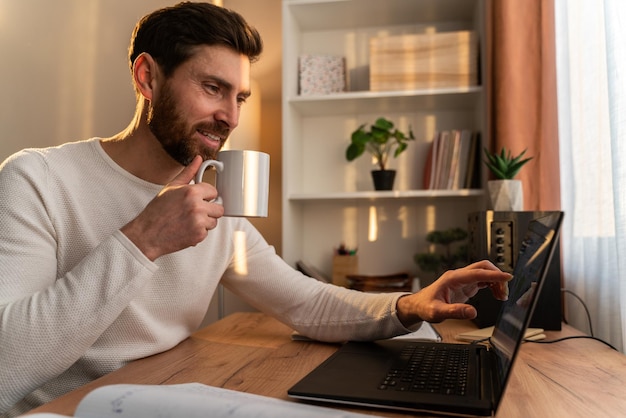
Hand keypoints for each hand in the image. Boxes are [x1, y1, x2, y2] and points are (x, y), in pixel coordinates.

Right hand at [121, 156, 224, 260]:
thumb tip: (199, 159)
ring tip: (188, 221)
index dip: (206, 196)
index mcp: (191, 192)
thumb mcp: (171, 188)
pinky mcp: (199, 235)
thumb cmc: (157, 211)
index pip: (214, 191)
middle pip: (219, 208)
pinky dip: (198, 232)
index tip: (198, 199)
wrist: (147, 235)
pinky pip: (207, 232)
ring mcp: (199, 222)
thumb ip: (188, 173)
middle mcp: (197, 206)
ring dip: (205, 222)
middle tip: (193, 212)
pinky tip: (186, 229)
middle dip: (208, 210)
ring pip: (214, 221)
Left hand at [396, 260, 511, 326]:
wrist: (418, 305)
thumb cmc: (425, 307)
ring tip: (502, 296)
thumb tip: (472, 312)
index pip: (477, 273)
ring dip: (496, 282)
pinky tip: (496, 294)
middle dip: (497, 276)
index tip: (507, 277)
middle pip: (483, 267)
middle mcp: (459, 276)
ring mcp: (463, 280)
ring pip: (484, 273)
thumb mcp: (437, 312)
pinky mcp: (465, 285)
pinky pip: (483, 280)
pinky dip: (492, 285)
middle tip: (505, 292)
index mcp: (452, 278)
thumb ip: (454, 312)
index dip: (493, 275)